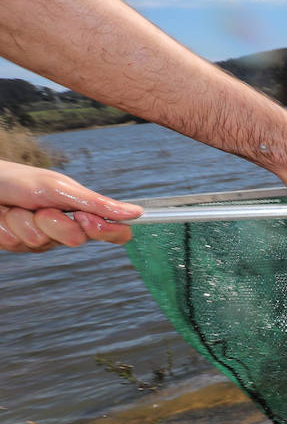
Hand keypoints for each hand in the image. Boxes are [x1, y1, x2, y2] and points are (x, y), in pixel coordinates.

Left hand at [0, 160, 141, 251]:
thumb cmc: (18, 179)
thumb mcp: (60, 188)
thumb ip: (97, 203)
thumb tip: (137, 213)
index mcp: (81, 211)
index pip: (113, 232)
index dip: (105, 231)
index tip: (86, 219)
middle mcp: (65, 227)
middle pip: (76, 240)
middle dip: (55, 222)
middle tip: (42, 206)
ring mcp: (41, 238)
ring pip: (43, 243)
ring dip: (25, 222)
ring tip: (15, 207)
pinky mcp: (18, 244)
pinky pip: (18, 245)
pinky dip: (7, 227)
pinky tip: (3, 216)